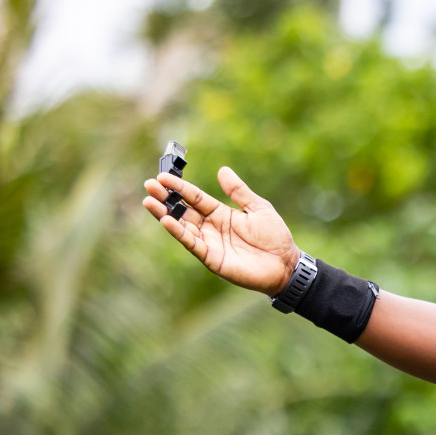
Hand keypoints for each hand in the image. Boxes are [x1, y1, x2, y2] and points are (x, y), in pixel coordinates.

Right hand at [142, 167, 300, 296]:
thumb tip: (223, 170)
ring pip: (182, 226)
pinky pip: (192, 244)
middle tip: (149, 185)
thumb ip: (239, 191)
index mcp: (221, 214)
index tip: (163, 177)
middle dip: (165, 199)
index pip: (195, 198)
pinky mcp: (212, 258)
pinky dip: (179, 233)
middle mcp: (211, 227)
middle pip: (183, 211)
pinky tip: (167, 221)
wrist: (286, 264)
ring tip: (149, 201)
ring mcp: (210, 243)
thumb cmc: (275, 237)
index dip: (180, 188)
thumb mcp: (258, 208)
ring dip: (165, 214)